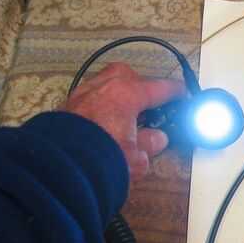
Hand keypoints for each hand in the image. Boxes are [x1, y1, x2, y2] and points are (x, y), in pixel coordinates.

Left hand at [60, 62, 183, 180]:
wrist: (58, 166)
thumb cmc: (101, 158)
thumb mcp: (137, 158)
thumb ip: (151, 144)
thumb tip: (158, 138)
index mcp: (128, 94)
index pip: (160, 88)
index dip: (176, 92)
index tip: (184, 95)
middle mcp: (105, 86)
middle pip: (129, 76)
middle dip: (141, 86)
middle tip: (150, 105)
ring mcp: (83, 93)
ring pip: (107, 84)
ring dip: (119, 95)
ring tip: (127, 116)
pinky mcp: (68, 105)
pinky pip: (92, 96)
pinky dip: (103, 105)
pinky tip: (106, 122)